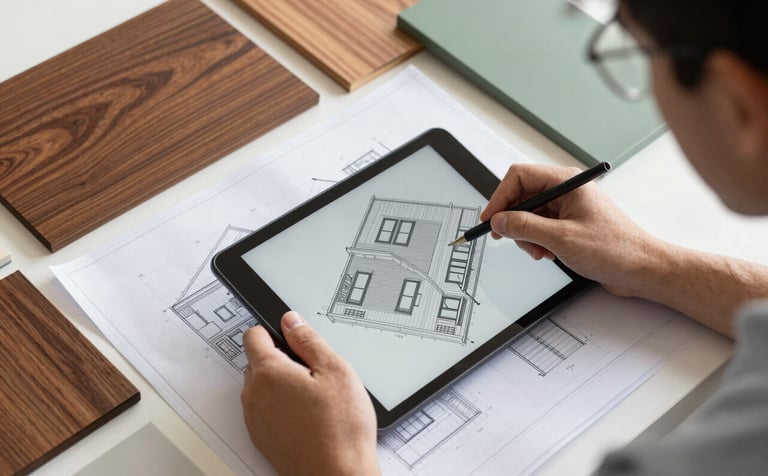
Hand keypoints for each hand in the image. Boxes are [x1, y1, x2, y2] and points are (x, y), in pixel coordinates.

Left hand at [241, 311, 379, 475]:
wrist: (338, 474)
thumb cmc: (340, 429)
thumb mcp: (335, 369)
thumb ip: (308, 339)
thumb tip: (291, 321)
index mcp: (269, 373)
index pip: (253, 335)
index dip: (273, 331)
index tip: (290, 336)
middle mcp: (255, 395)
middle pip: (257, 362)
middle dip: (281, 360)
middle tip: (313, 371)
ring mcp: (256, 419)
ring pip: (262, 387)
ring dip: (281, 385)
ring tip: (314, 397)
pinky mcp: (262, 438)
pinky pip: (265, 410)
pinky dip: (281, 407)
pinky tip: (308, 416)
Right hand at [480, 163, 662, 296]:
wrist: (641, 270)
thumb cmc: (616, 249)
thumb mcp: (561, 239)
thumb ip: (525, 227)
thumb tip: (499, 221)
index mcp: (567, 182)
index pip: (520, 177)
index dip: (500, 197)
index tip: (490, 219)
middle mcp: (566, 191)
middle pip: (522, 197)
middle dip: (514, 221)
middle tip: (511, 239)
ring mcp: (568, 208)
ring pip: (529, 215)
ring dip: (527, 236)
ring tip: (540, 251)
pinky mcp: (569, 224)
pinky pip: (540, 228)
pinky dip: (537, 242)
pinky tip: (548, 254)